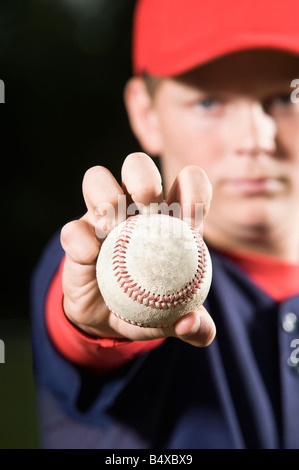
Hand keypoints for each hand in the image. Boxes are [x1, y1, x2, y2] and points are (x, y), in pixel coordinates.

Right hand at [60, 152, 214, 346]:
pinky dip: (79, 239)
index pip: (187, 184)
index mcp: (170, 219)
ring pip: (97, 179)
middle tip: (149, 203)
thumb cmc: (147, 307)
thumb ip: (194, 327)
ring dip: (106, 194)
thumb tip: (192, 325)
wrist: (106, 319)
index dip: (194, 187)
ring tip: (112, 224)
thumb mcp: (174, 319)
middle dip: (144, 176)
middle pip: (138, 166)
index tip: (193, 216)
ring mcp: (102, 219)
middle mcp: (134, 209)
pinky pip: (72, 228)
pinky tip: (89, 256)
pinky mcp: (76, 236)